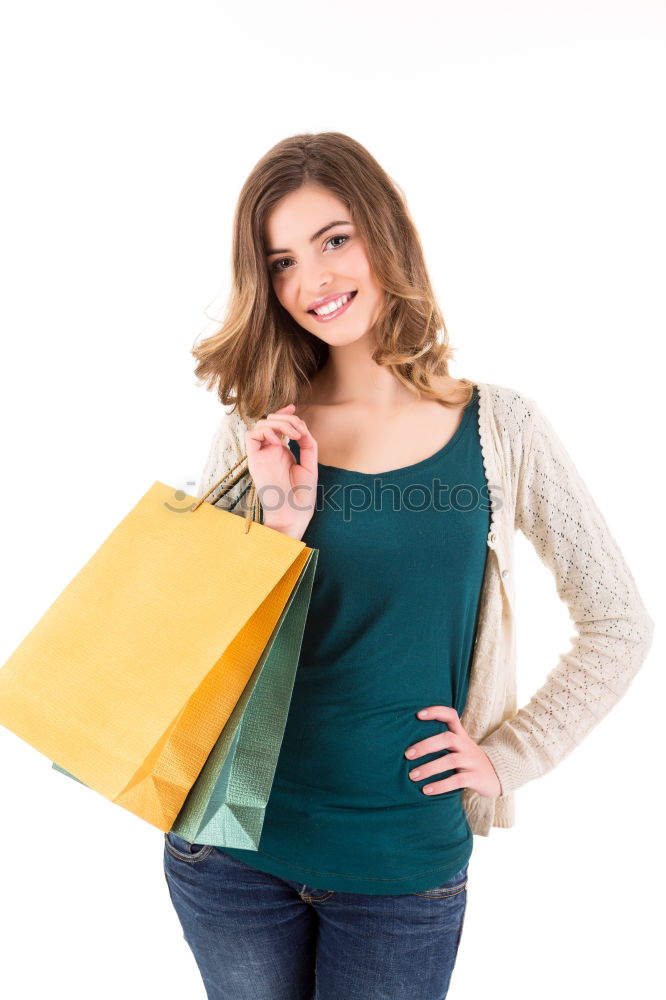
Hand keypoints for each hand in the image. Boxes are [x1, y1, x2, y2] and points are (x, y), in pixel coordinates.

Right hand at [245, 404, 317, 531]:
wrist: (294, 513)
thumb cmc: (302, 494)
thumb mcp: (310, 463)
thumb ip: (307, 442)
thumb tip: (301, 425)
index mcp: (282, 452)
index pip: (278, 425)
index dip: (284, 413)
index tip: (294, 407)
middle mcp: (270, 451)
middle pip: (270, 421)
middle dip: (286, 418)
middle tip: (299, 432)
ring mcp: (261, 455)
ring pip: (261, 425)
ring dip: (279, 424)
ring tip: (293, 436)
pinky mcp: (254, 460)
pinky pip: (251, 435)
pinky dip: (266, 431)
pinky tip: (279, 442)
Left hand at [404, 705, 502, 798]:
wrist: (497, 776)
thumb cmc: (469, 761)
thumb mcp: (459, 747)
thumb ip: (442, 742)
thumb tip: (410, 746)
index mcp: (461, 735)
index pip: (451, 715)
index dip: (435, 712)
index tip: (418, 714)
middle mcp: (466, 745)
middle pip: (446, 738)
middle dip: (425, 746)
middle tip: (407, 754)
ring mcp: (472, 761)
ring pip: (450, 761)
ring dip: (429, 768)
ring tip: (412, 776)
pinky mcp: (475, 778)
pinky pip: (457, 780)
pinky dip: (440, 785)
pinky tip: (426, 790)